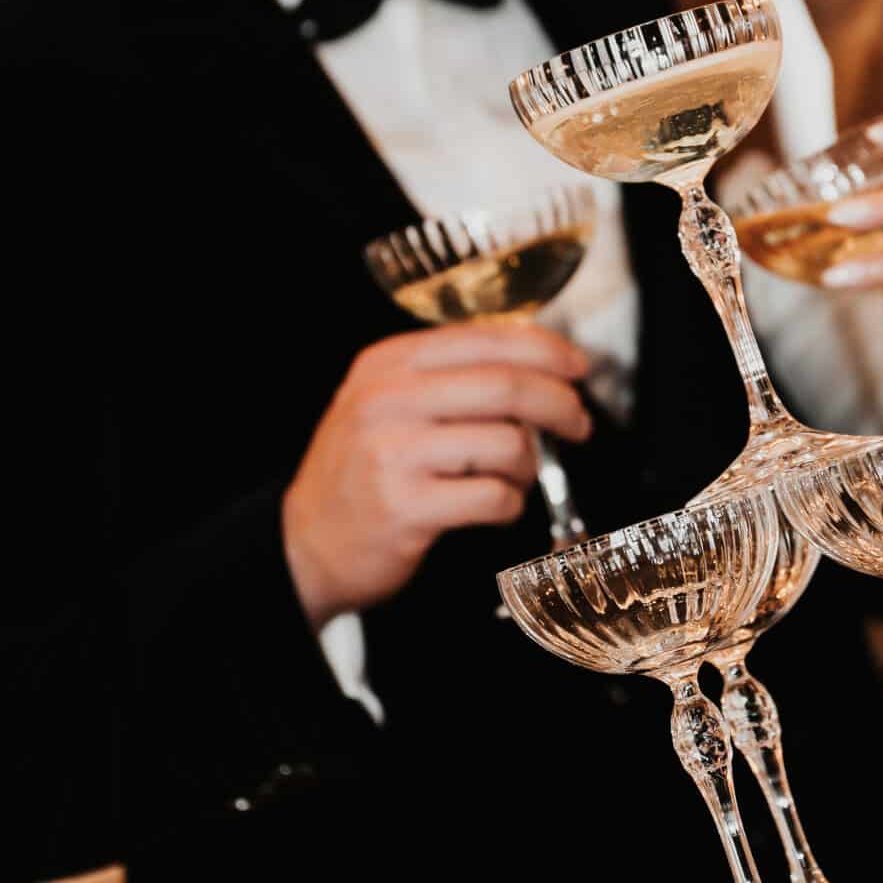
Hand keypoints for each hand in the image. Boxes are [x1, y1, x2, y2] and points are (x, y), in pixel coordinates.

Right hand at [281, 321, 592, 627]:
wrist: (304, 543)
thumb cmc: (360, 471)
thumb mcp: (385, 403)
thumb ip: (447, 378)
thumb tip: (536, 365)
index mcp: (388, 364)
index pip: (486, 339)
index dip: (545, 350)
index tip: (577, 367)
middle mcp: (388, 400)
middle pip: (506, 386)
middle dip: (559, 404)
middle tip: (579, 423)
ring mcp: (395, 453)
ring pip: (507, 444)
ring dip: (530, 466)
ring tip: (516, 478)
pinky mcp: (407, 507)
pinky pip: (494, 497)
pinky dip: (509, 504)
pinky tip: (495, 507)